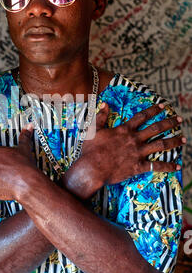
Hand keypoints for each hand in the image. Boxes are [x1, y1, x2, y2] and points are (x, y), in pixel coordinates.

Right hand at [62, 103, 184, 198]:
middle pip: (156, 128)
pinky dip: (168, 166)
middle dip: (169, 123)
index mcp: (124, 130)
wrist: (92, 169)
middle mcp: (134, 139)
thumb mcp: (93, 130)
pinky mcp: (138, 166)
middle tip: (179, 119)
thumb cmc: (91, 150)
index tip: (163, 106)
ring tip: (184, 139)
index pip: (142, 116)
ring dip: (174, 141)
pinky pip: (156, 166)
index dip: (153, 110)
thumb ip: (101, 116)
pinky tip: (177, 166)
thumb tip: (104, 103)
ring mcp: (138, 153)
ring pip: (160, 145)